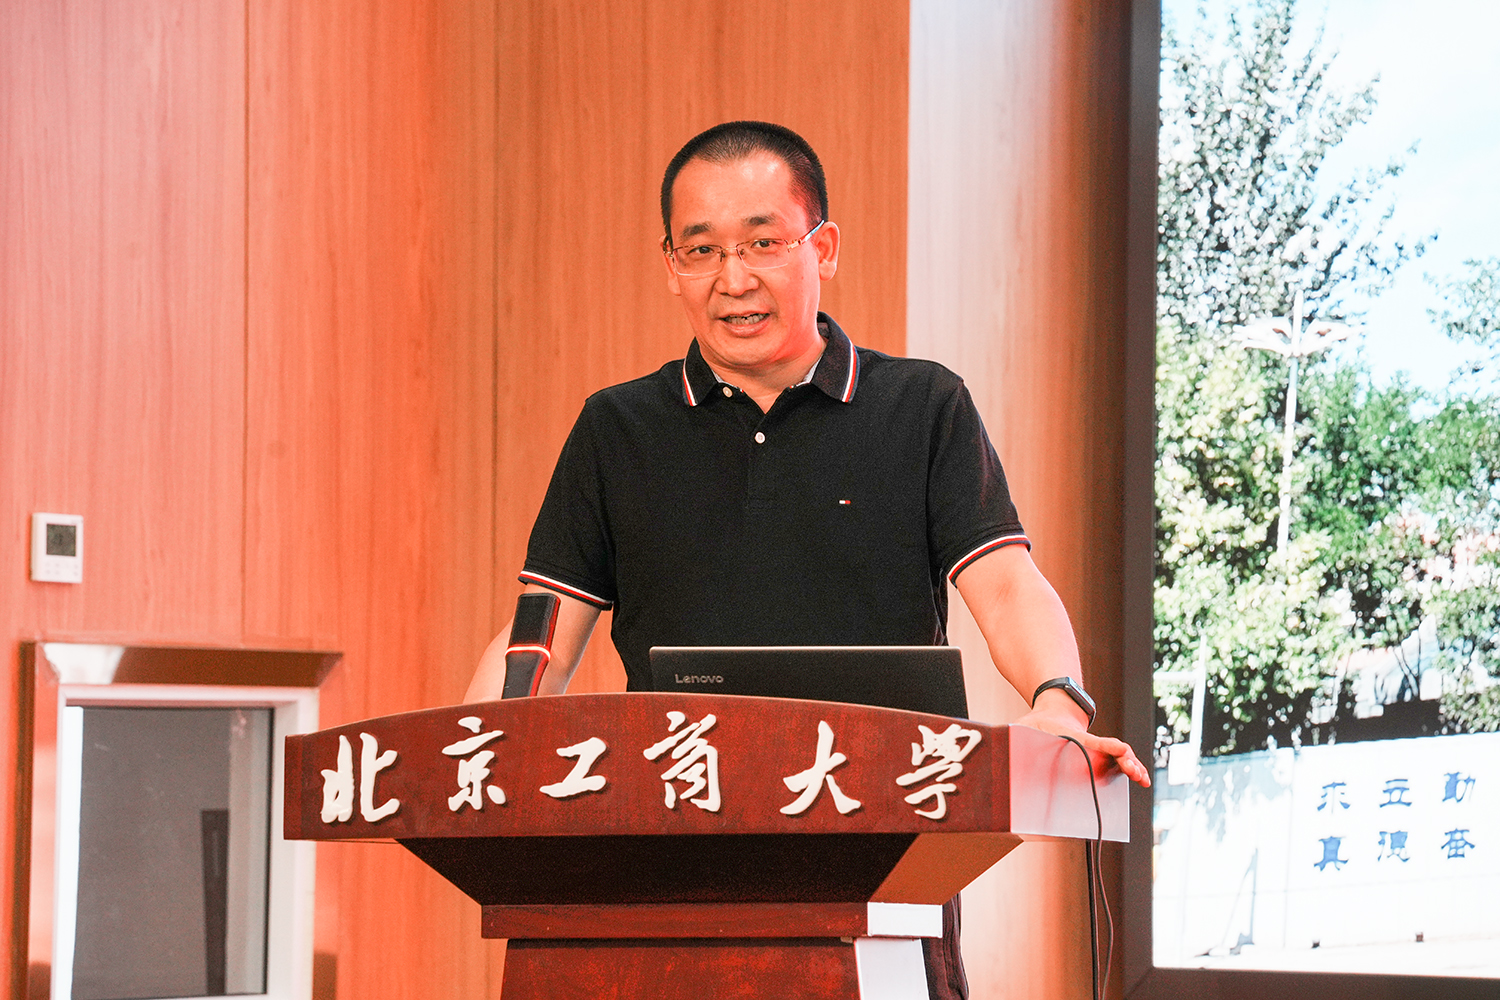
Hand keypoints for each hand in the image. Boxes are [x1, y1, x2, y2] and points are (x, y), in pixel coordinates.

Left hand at [1013, 703, 1151, 787]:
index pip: (1091, 741)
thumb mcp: (1022, 727)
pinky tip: (1141, 779)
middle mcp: (1089, 743)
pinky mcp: (1099, 755)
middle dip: (1124, 760)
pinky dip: (1130, 769)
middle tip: (1134, 771)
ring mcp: (1097, 748)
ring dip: (1131, 766)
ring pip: (1118, 757)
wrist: (1053, 712)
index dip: (1105, 746)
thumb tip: (995, 744)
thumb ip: (1012, 735)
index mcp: (1073, 736)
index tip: (1119, 749)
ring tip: (1141, 778)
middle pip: (1110, 751)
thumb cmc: (1036, 725)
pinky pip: (1117, 762)